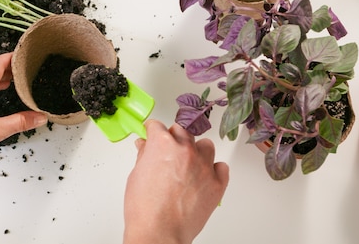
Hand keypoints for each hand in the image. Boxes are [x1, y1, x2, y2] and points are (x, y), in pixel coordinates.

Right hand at [123, 120, 229, 243]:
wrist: (160, 232)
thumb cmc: (145, 209)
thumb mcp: (136, 175)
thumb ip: (144, 156)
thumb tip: (145, 146)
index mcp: (163, 144)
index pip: (158, 126)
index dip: (153, 131)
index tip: (153, 133)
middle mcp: (185, 150)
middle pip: (182, 131)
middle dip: (173, 138)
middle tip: (168, 151)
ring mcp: (204, 165)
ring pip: (205, 145)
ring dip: (196, 151)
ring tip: (188, 165)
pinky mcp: (218, 183)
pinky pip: (221, 167)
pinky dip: (214, 170)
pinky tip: (203, 177)